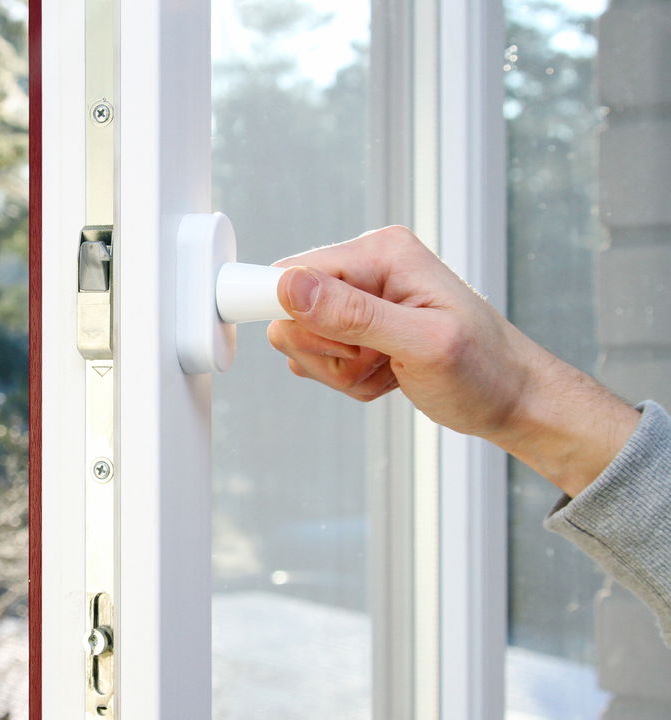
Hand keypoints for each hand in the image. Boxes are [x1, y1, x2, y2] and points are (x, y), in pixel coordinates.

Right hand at [266, 225, 638, 495]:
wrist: (513, 398)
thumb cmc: (486, 370)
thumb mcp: (423, 344)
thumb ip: (354, 314)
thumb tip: (291, 287)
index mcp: (381, 253)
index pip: (292, 273)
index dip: (293, 315)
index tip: (327, 345)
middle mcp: (366, 267)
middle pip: (290, 312)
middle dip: (327, 353)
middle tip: (378, 361)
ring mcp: (359, 297)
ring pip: (301, 340)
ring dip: (340, 370)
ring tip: (388, 368)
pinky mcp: (356, 324)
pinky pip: (319, 357)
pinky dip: (347, 378)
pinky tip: (386, 374)